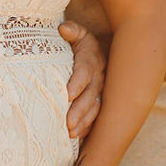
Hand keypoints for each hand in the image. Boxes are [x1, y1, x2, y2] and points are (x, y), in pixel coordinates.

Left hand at [59, 21, 107, 138]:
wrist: (95, 49)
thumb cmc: (77, 42)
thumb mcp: (77, 33)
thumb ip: (71, 31)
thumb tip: (63, 29)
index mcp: (92, 58)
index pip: (85, 72)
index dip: (76, 84)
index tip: (65, 95)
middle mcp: (100, 76)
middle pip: (91, 95)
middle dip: (80, 111)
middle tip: (67, 124)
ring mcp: (102, 90)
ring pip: (95, 108)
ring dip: (84, 122)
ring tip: (71, 133)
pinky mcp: (101, 101)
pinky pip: (96, 117)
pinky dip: (87, 127)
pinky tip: (77, 136)